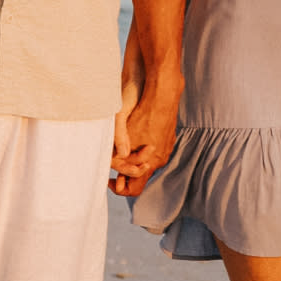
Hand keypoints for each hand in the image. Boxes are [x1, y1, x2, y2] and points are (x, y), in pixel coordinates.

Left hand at [111, 82, 179, 197]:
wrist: (164, 92)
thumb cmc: (144, 110)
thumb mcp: (124, 129)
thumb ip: (119, 147)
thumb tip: (113, 162)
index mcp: (150, 161)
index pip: (135, 188)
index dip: (121, 189)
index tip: (111, 179)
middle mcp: (160, 158)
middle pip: (141, 175)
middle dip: (126, 172)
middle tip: (113, 162)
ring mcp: (166, 147)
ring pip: (148, 161)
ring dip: (135, 159)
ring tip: (124, 147)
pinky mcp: (169, 137)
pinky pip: (155, 149)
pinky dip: (144, 148)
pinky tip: (136, 136)